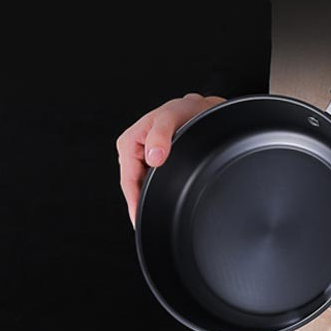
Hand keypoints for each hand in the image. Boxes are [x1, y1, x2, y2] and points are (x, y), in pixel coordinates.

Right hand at [116, 92, 224, 225]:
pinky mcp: (154, 166)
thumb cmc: (185, 111)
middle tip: (155, 219)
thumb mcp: (170, 117)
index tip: (139, 218)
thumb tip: (153, 157)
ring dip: (152, 198)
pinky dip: (159, 193)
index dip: (134, 202)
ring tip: (162, 212)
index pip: (128, 181)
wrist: (202, 110)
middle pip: (134, 188)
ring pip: (143, 188)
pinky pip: (153, 185)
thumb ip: (160, 134)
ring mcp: (143, 161)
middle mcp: (133, 153)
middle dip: (142, 203)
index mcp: (129, 143)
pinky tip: (166, 200)